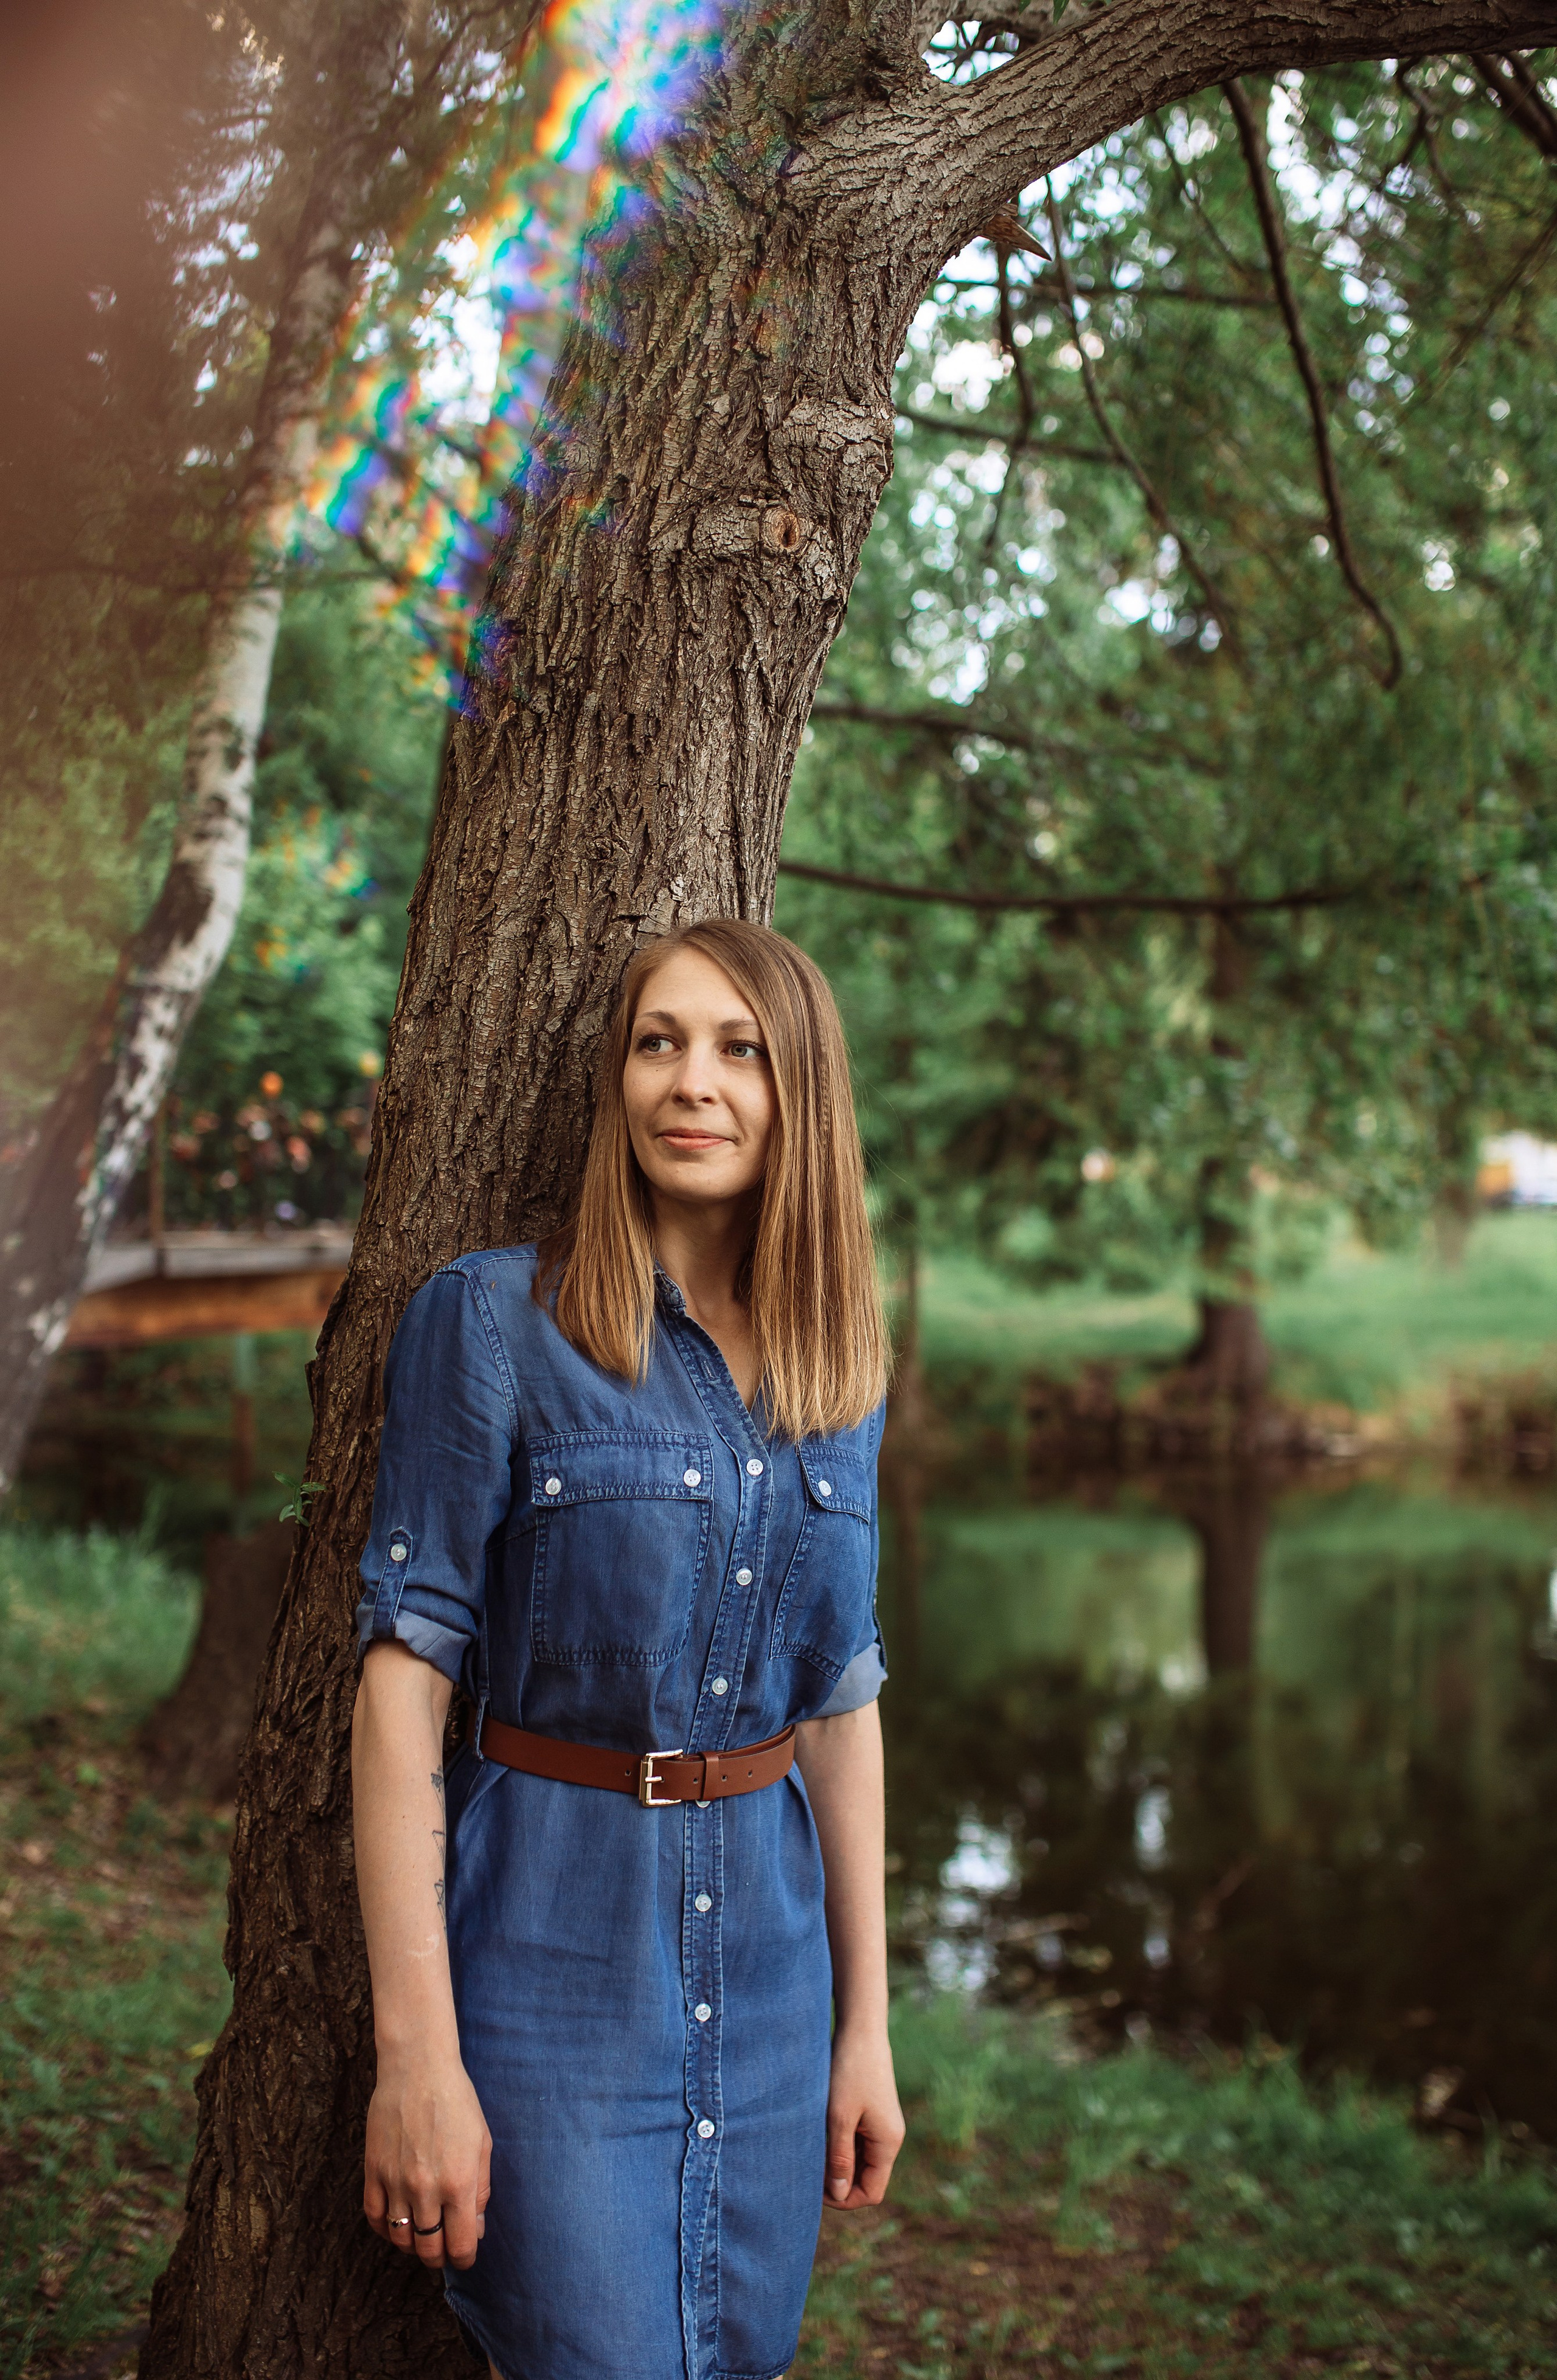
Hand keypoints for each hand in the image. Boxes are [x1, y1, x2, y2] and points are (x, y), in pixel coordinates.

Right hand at [364, 2051, 491, 2270]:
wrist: (418, 2069)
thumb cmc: (457, 2102)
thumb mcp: (482, 2143)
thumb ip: (481, 2190)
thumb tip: (476, 2228)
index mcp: (459, 2183)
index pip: (460, 2244)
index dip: (465, 2258)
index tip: (466, 2256)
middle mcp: (426, 2189)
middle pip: (429, 2249)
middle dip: (439, 2257)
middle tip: (444, 2250)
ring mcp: (396, 2182)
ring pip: (401, 2239)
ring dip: (413, 2245)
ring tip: (423, 2236)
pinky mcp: (373, 2171)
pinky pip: (375, 2218)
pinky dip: (385, 2230)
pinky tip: (397, 2224)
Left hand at [824, 2026, 904, 2208]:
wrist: (861, 2030)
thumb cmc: (850, 2071)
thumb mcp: (840, 2118)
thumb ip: (840, 2158)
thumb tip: (839, 2195)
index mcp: (888, 2143)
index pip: (871, 2193)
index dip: (844, 2199)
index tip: (816, 2187)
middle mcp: (890, 2138)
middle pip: (866, 2179)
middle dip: (839, 2181)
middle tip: (810, 2168)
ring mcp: (882, 2126)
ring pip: (860, 2161)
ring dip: (837, 2162)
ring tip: (813, 2149)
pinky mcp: (873, 2114)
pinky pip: (858, 2143)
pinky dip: (840, 2145)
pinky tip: (822, 2134)